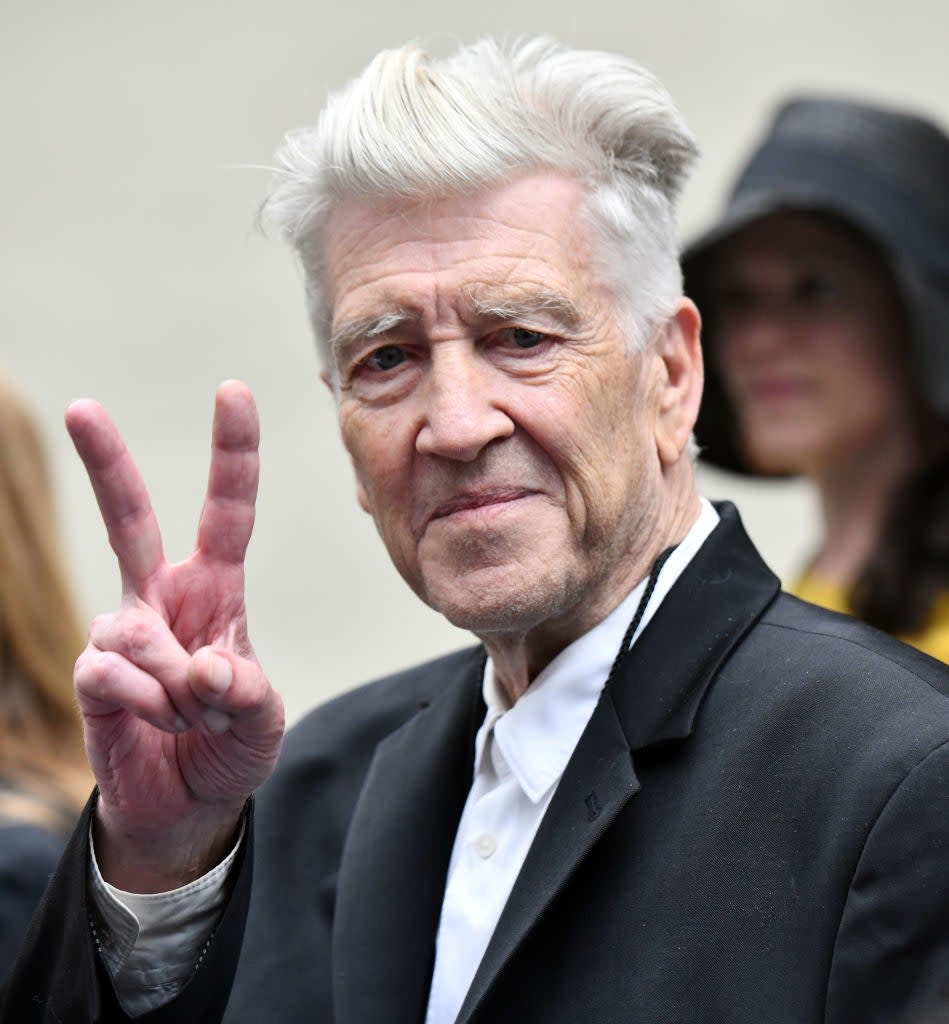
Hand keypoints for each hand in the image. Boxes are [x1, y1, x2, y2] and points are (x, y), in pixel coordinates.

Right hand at [67, 381, 284, 890]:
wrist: (186, 804)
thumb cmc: (231, 744)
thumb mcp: (262, 719)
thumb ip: (246, 693)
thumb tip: (200, 670)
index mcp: (216, 587)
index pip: (226, 511)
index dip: (232, 453)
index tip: (233, 391)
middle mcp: (162, 596)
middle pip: (130, 519)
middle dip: (105, 464)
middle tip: (81, 408)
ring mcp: (121, 632)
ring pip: (136, 633)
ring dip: (174, 688)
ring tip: (191, 717)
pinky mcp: (91, 672)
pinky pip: (112, 674)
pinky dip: (147, 706)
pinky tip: (156, 724)